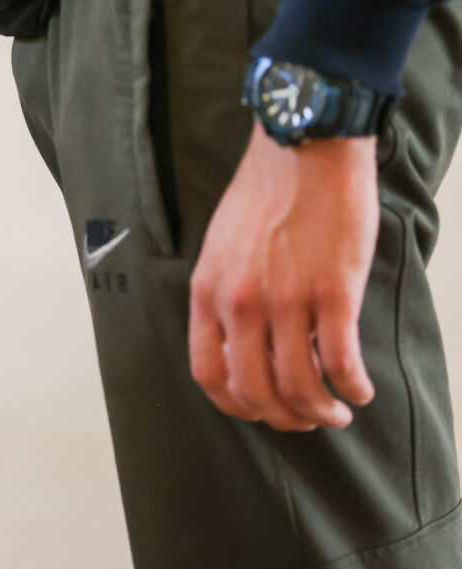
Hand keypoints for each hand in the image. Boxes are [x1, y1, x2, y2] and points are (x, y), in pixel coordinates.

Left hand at [189, 122, 378, 430]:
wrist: (303, 148)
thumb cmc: (266, 194)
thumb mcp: (222, 248)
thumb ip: (225, 295)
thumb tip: (244, 343)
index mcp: (207, 292)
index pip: (209, 373)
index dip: (234, 404)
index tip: (259, 410)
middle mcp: (239, 303)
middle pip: (254, 391)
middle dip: (282, 418)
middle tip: (307, 419)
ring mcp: (285, 299)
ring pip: (298, 386)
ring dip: (320, 411)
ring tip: (338, 412)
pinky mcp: (332, 292)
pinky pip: (340, 361)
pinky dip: (352, 387)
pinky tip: (360, 390)